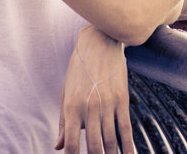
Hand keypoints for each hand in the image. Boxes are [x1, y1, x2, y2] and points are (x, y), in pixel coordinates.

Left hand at [55, 25, 134, 153]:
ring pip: (111, 140)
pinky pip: (125, 128)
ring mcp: (107, 103)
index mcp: (72, 106)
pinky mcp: (122, 99)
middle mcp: (89, 107)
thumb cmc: (79, 69)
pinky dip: (128, 145)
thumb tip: (59, 146)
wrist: (99, 43)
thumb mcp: (66, 92)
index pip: (72, 143)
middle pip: (94, 146)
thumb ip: (64, 122)